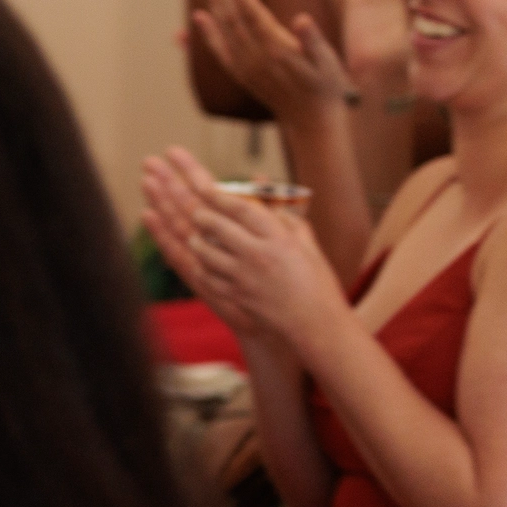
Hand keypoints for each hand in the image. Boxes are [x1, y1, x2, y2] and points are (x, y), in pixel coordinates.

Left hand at [142, 148, 345, 351]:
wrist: (317, 325)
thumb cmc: (316, 280)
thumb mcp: (306, 243)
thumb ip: (282, 212)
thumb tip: (260, 180)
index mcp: (279, 238)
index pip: (241, 208)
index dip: (218, 194)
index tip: (202, 183)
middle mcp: (259, 255)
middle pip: (216, 225)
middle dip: (198, 211)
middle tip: (190, 204)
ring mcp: (244, 277)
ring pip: (204, 250)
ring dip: (194, 237)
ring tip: (193, 232)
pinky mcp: (235, 296)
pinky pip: (206, 275)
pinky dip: (199, 263)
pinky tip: (197, 257)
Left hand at [191, 0, 353, 124]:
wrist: (313, 122)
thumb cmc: (326, 88)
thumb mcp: (329, 63)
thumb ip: (314, 41)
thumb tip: (303, 20)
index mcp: (276, 49)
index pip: (250, 12)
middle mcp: (255, 57)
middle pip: (233, 17)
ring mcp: (246, 67)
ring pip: (224, 31)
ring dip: (213, 5)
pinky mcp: (243, 75)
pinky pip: (219, 51)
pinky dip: (207, 34)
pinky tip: (198, 19)